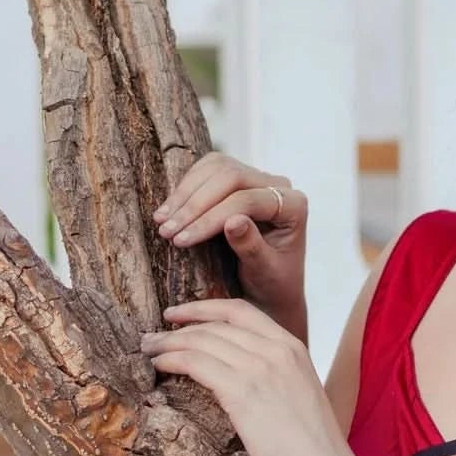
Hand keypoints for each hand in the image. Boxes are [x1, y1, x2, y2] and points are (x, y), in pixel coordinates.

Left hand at [139, 298, 352, 455]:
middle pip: (216, 324)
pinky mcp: (242, 391)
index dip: (204, 308)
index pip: (241, 311)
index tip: (180, 315)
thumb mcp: (298, 397)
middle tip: (154, 337)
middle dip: (179, 326)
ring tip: (149, 350)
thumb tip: (243, 381)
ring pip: (201, 340)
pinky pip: (195, 362)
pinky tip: (160, 366)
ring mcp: (259, 368)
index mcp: (292, 348)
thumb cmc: (314, 449)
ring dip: (168, 343)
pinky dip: (172, 359)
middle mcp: (276, 350)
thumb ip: (276, 378)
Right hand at [154, 153, 307, 322]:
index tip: (183, 240)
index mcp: (294, 206)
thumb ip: (252, 247)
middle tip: (166, 230)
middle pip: (230, 177)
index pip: (247, 200)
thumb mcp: (264, 273)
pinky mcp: (237, 178)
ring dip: (184, 193)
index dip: (211, 218)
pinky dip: (185, 187)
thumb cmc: (273, 284)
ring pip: (216, 168)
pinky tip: (169, 209)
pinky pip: (208, 169)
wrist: (272, 287)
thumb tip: (233, 221)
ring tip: (161, 221)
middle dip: (194, 204)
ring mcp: (257, 178)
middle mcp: (278, 185)